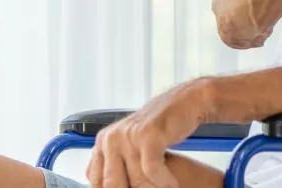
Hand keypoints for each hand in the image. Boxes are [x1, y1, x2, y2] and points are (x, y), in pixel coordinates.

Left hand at [86, 80, 208, 187]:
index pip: (97, 181)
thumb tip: (106, 187)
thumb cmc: (159, 128)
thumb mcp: (129, 145)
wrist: (184, 103)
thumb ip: (115, 165)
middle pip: (113, 184)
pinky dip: (164, 181)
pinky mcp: (148, 135)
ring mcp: (128, 136)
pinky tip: (172, 183)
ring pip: (136, 180)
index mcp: (102, 143)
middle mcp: (111, 139)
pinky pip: (152, 170)